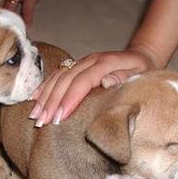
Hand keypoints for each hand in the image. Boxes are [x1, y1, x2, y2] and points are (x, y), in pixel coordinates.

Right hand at [28, 49, 155, 126]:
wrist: (143, 57)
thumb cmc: (144, 73)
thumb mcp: (141, 76)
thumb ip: (124, 79)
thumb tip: (104, 82)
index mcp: (106, 62)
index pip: (82, 81)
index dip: (69, 99)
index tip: (59, 117)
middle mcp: (91, 60)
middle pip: (66, 80)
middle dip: (52, 102)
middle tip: (42, 122)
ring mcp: (82, 61)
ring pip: (58, 77)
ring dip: (45, 96)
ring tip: (35, 115)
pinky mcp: (77, 65)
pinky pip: (57, 75)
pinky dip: (44, 87)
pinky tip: (33, 99)